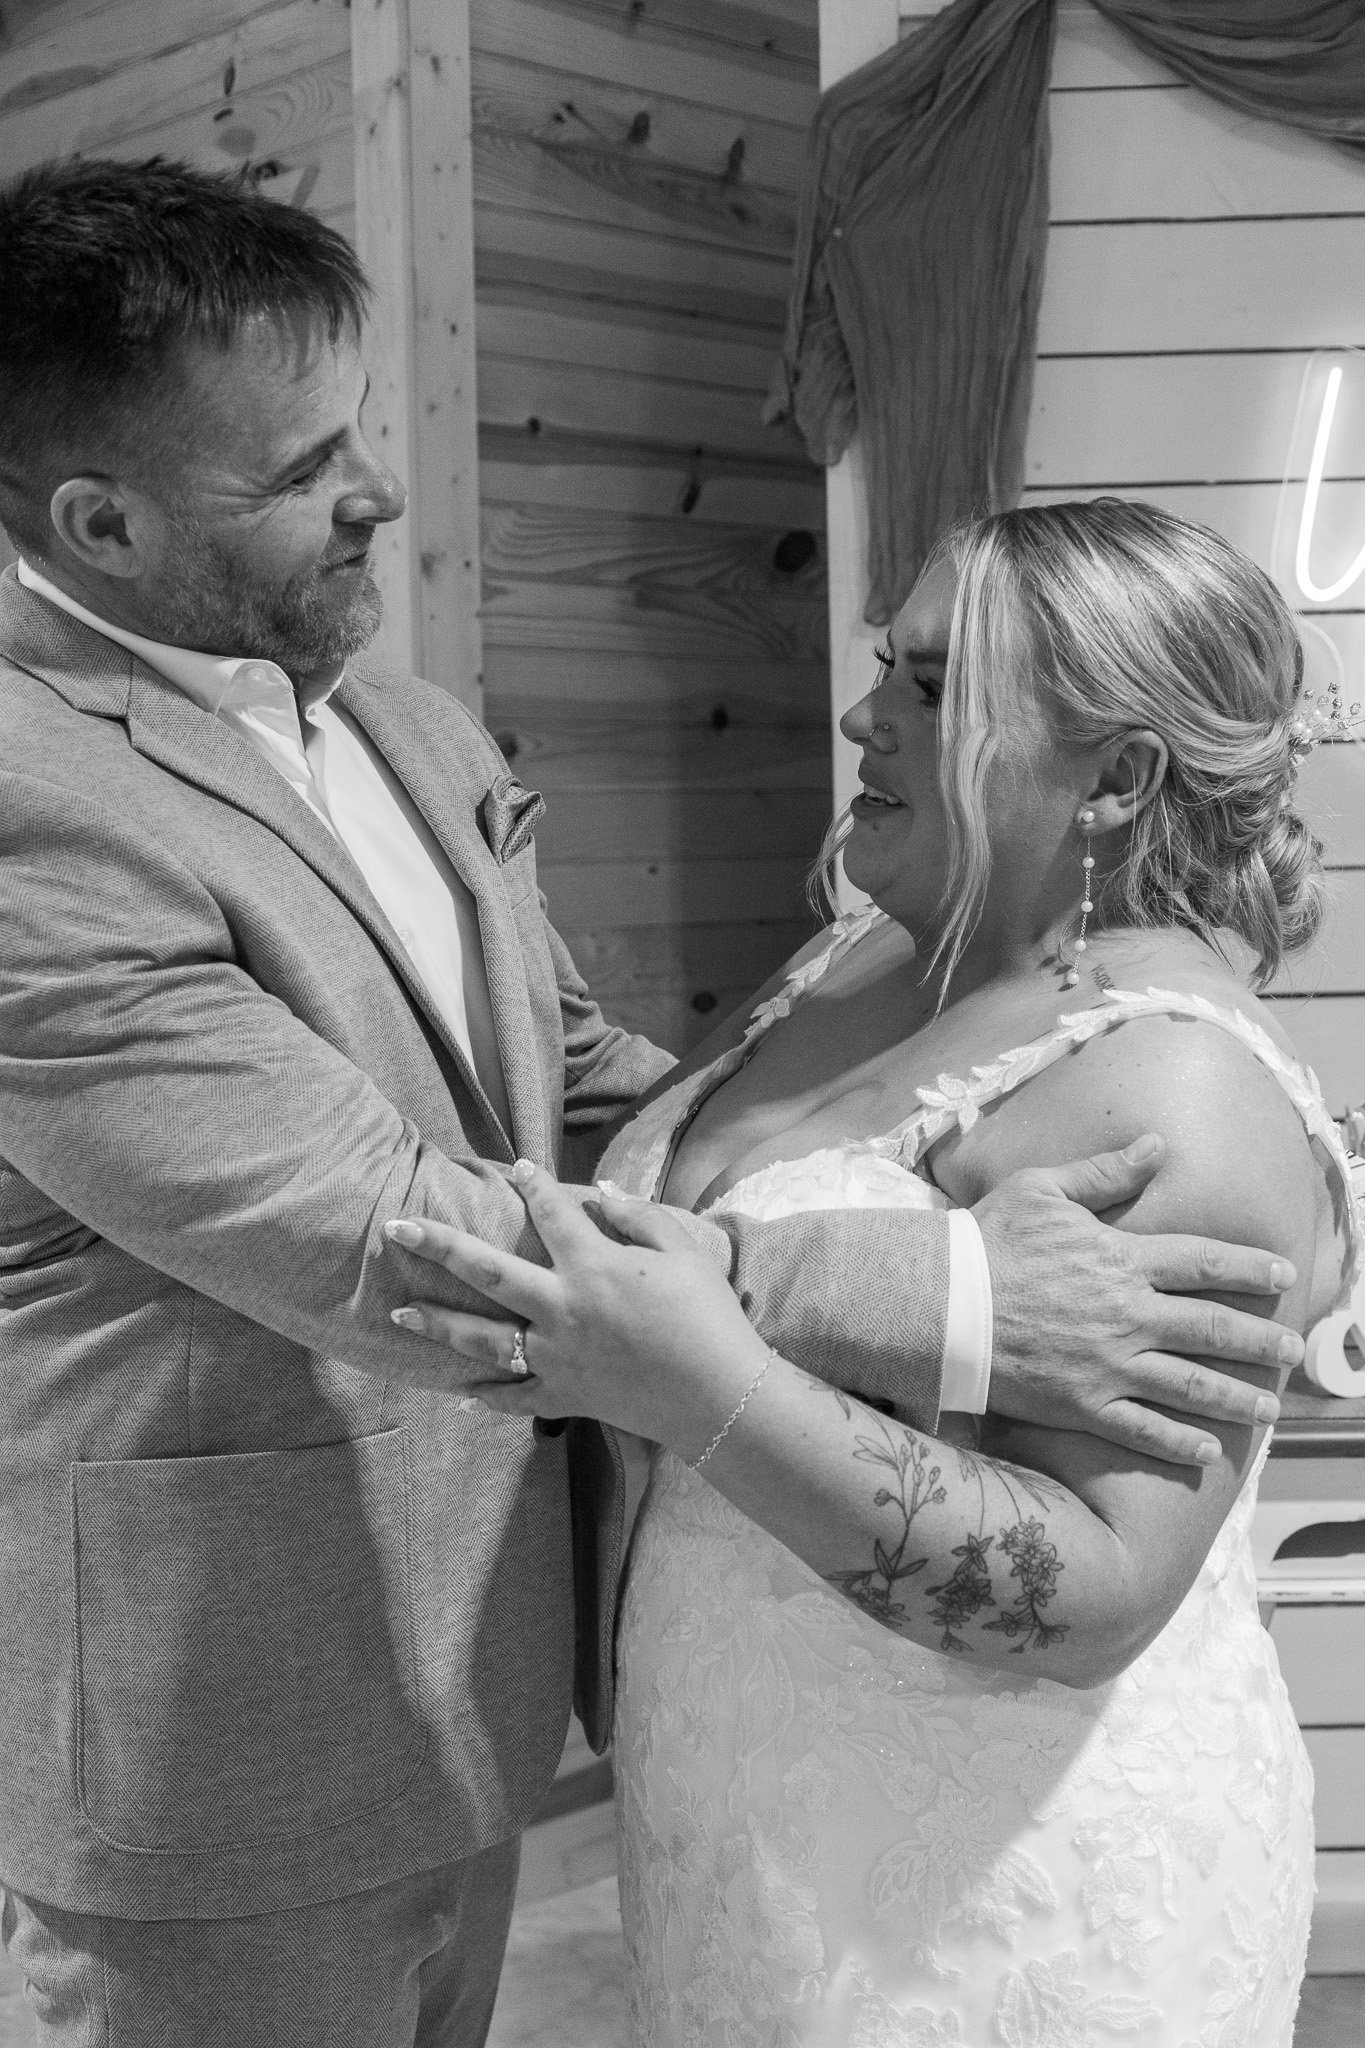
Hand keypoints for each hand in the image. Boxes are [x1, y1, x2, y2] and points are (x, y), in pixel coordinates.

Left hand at [385, 1166, 768, 1448]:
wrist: (719, 1397)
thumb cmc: (708, 1317)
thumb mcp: (682, 1253)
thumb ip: (639, 1217)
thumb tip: (602, 1191)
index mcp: (593, 1266)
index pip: (552, 1212)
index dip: (533, 1184)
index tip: (517, 1167)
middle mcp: (562, 1308)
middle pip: (487, 1271)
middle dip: (438, 1245)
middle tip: (397, 1227)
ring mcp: (556, 1357)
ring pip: (483, 1339)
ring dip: (438, 1323)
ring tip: (398, 1313)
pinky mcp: (564, 1395)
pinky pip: (514, 1398)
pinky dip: (484, 1398)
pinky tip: (456, 1393)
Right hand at [975, 1134, 1301, 1466]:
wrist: (938, 1301)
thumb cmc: (986, 1240)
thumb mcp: (1043, 1189)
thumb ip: (1105, 1172)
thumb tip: (1157, 1147)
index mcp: (1121, 1259)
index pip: (1202, 1262)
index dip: (1248, 1267)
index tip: (1284, 1275)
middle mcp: (1126, 1314)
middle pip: (1212, 1328)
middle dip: (1260, 1341)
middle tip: (1294, 1352)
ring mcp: (1107, 1364)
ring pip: (1189, 1384)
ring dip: (1235, 1397)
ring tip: (1269, 1408)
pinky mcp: (1081, 1404)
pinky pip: (1141, 1429)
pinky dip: (1178, 1442)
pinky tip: (1208, 1451)